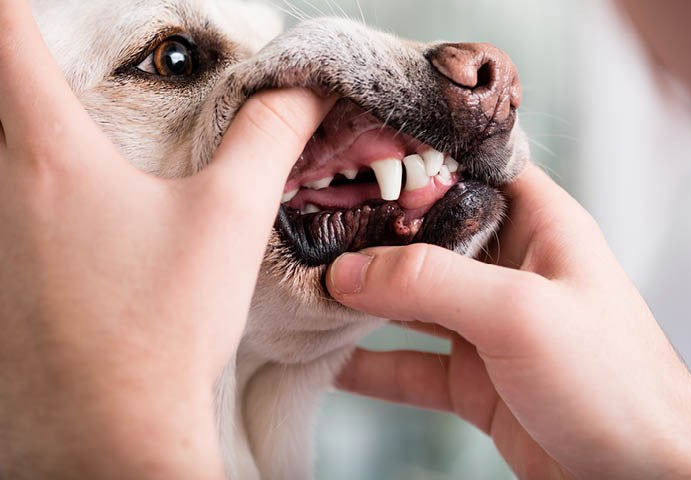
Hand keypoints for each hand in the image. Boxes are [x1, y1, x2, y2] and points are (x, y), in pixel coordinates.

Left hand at [0, 2, 332, 478]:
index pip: (5, 34)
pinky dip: (19, 193)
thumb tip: (304, 88)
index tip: (34, 2)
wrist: (113, 430)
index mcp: (49, 155)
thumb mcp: (229, 218)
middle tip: (44, 56)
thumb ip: (268, 137)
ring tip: (86, 170)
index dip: (20, 5)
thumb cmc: (165, 325)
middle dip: (17, 64)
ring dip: (19, 133)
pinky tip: (69, 234)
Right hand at [327, 164, 690, 478]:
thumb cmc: (614, 383)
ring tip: (305, 291)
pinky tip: (329, 362)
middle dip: (372, 233)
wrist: (643, 477)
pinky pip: (411, 365)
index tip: (354, 151)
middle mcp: (513, 269)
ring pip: (412, 302)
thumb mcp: (520, 313)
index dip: (417, 156)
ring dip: (363, 300)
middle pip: (429, 236)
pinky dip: (371, 365)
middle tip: (308, 225)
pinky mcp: (477, 380)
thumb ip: (432, 282)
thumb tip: (349, 270)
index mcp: (540, 226)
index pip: (472, 168)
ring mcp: (491, 327)